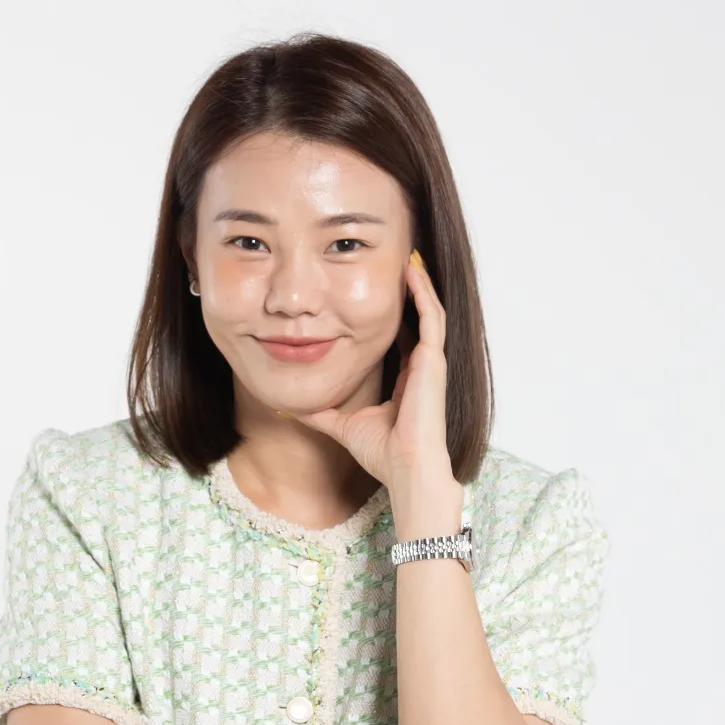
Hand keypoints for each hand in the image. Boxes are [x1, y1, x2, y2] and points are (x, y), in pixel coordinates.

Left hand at [295, 249, 452, 492]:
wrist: (404, 467)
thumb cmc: (382, 453)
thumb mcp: (341, 424)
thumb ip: (321, 414)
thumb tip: (290, 409)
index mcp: (406, 379)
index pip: (401, 336)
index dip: (394, 314)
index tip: (377, 292)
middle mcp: (421, 367)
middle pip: (417, 318)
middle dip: (408, 291)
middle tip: (396, 262)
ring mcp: (431, 362)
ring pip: (429, 311)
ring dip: (419, 283)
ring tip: (407, 257)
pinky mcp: (434, 359)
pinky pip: (432, 316)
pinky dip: (423, 291)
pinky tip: (412, 270)